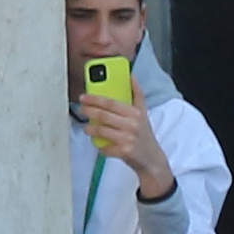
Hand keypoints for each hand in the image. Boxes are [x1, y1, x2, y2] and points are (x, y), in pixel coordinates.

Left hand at [78, 81, 172, 197]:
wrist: (152, 158)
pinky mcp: (124, 152)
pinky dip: (99, 145)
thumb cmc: (144, 134)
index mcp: (135, 113)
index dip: (95, 99)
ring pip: (102, 131)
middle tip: (81, 109)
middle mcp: (132, 125)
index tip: (84, 97)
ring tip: (86, 127)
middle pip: (104, 116)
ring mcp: (127, 139)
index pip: (111, 103)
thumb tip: (131, 76)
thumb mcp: (143, 112)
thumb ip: (137, 94)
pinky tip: (97, 142)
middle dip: (89, 111)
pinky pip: (105, 147)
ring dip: (90, 129)